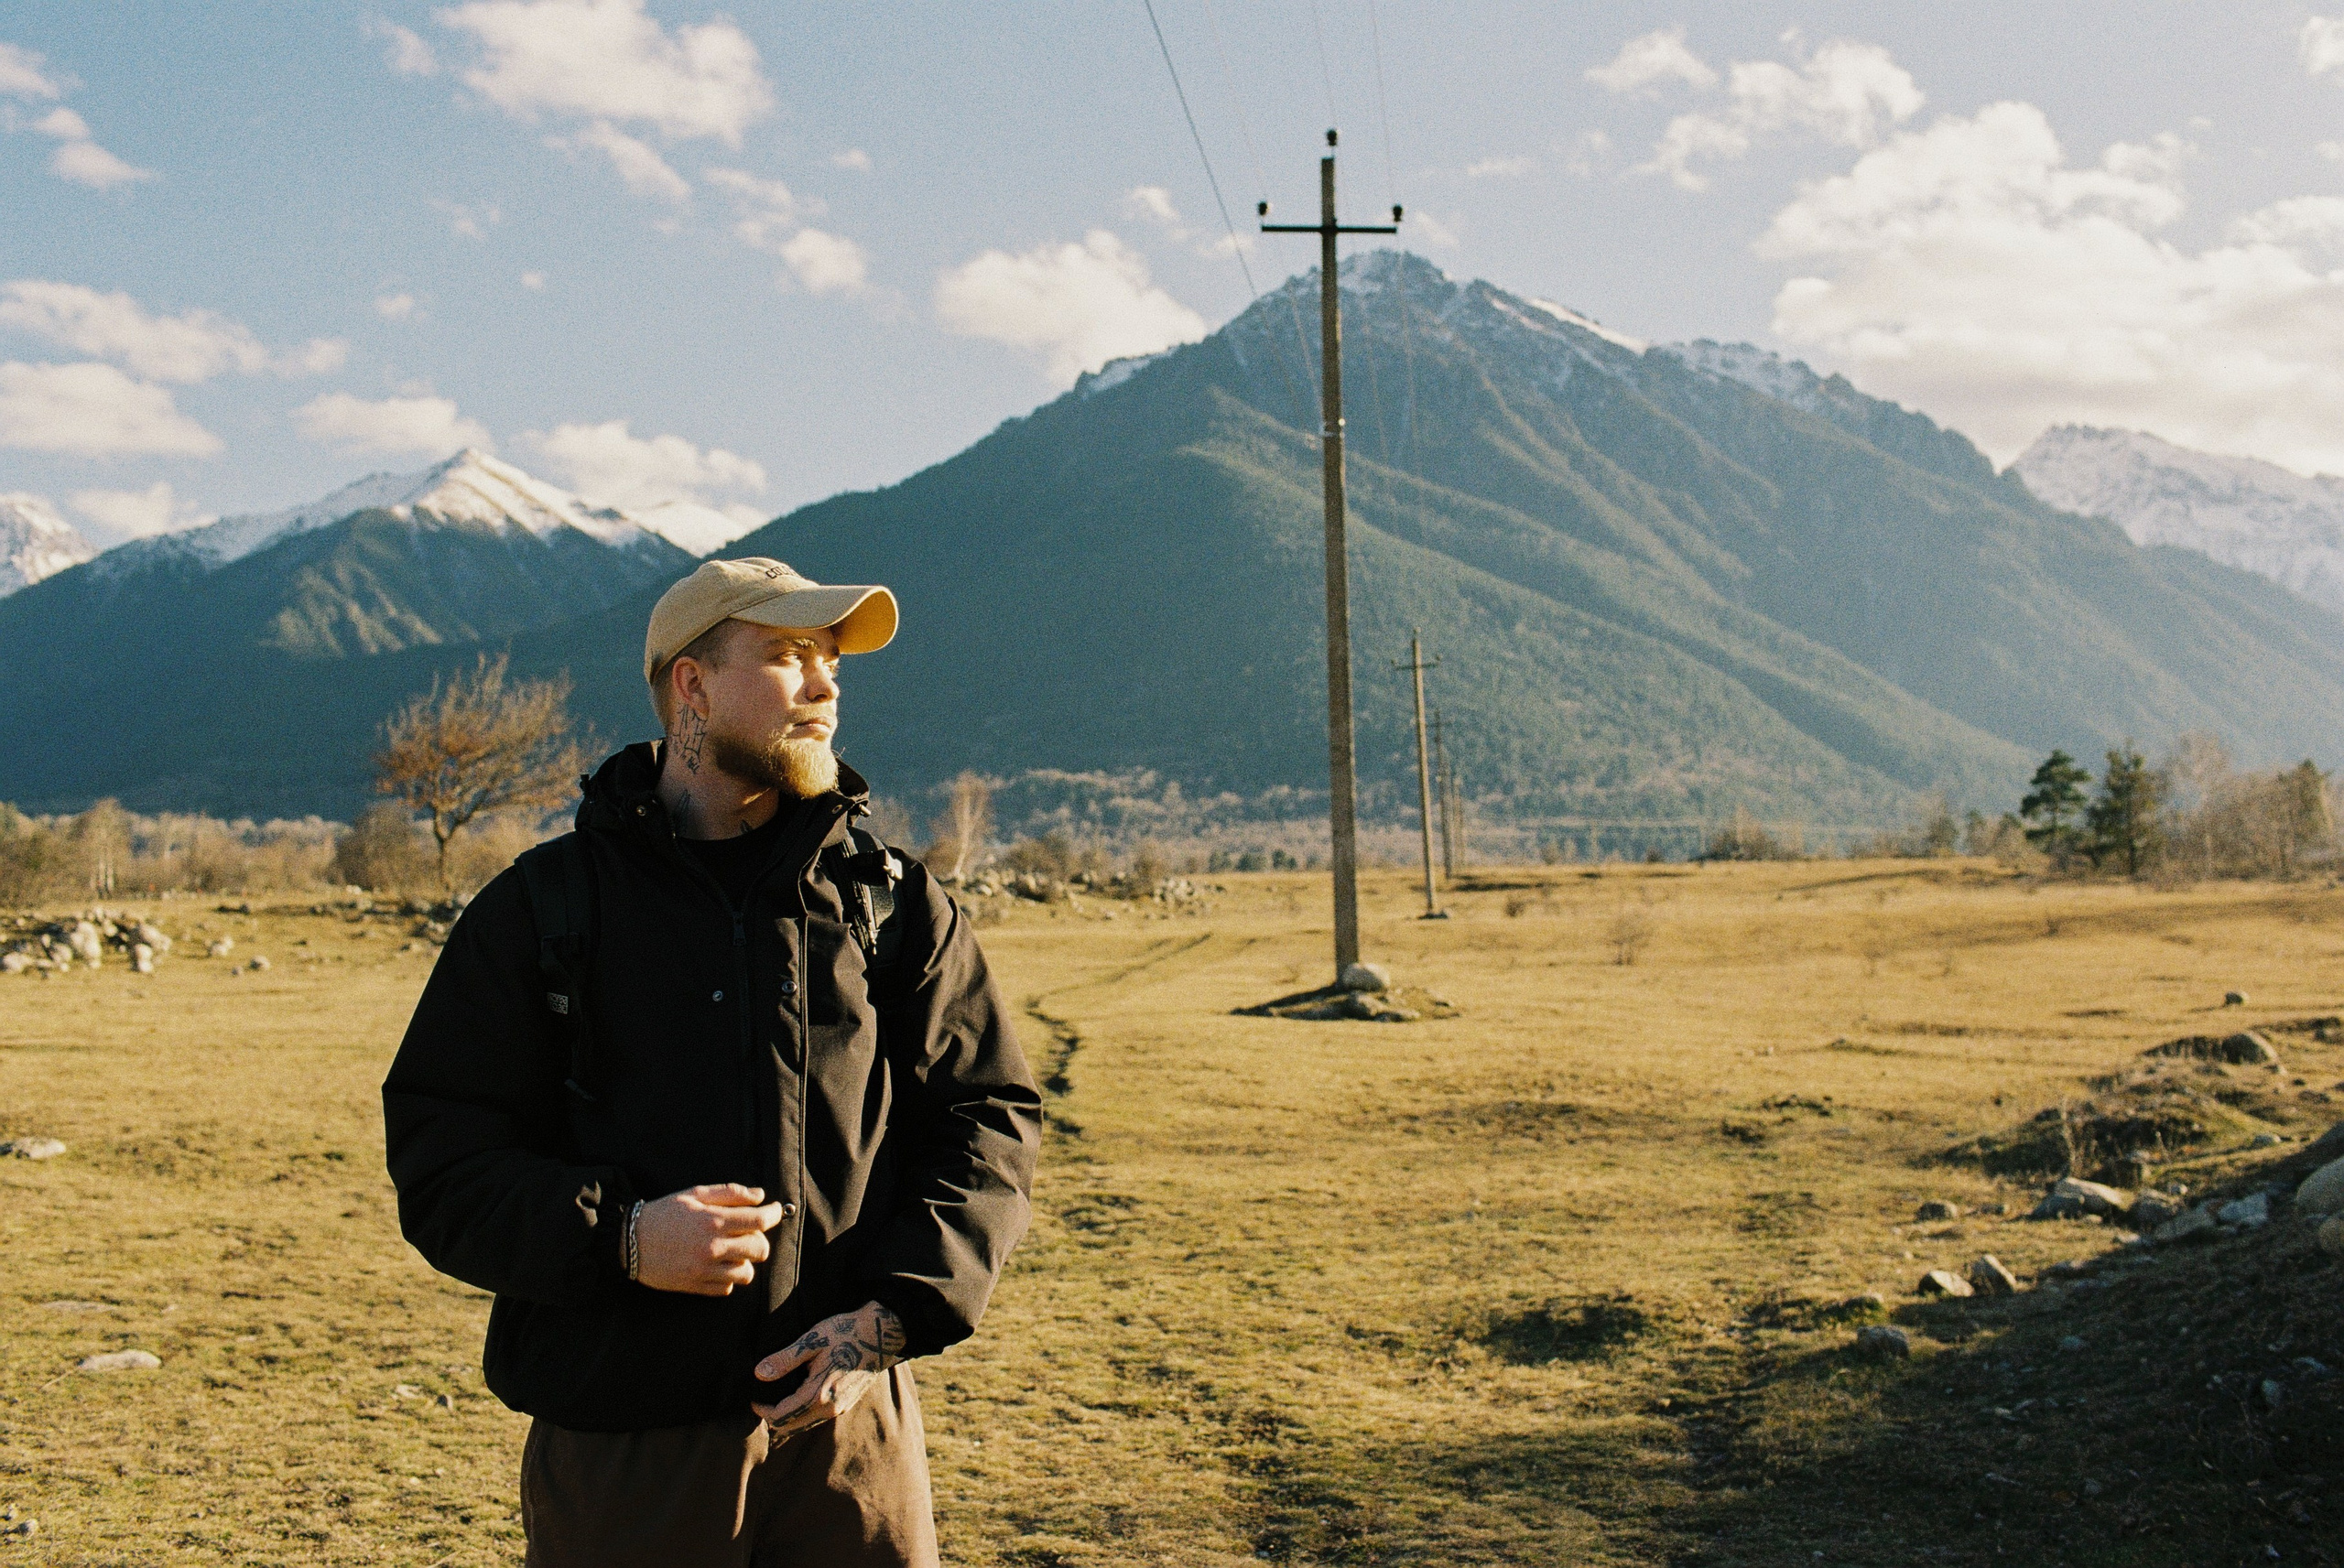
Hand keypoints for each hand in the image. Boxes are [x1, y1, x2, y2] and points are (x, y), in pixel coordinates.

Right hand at [635, 1183, 785, 1296]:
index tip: (774, 1210)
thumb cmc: (664, 1213)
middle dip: (760, 1239)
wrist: (630, 1241)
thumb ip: (730, 1193)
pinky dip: (727, 1278)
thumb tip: (760, 1196)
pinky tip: (717, 1265)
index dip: (774, 1214)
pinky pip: (726, 1289)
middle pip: (760, 1250)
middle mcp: (712, 1248)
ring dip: (744, 1261)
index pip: (760, 1221)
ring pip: (746, 1273)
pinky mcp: (696, 1286)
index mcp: (713, 1221)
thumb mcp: (695, 1194)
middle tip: (748, 1232)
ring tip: (731, 1250)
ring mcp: (704, 1270)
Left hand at [751, 1301, 905, 1436]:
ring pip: (804, 1425)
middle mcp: (829, 1408)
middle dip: (773, 1416)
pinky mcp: (846, 1404)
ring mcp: (839, 1408)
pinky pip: (816, 1419)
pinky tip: (798, 1396)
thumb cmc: (846, 1333)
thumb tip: (759, 1374)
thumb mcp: (812, 1341)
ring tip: (777, 1398)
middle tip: (763, 1399)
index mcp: (818, 1395)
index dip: (762, 1410)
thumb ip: (784, 1360)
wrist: (882, 1334)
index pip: (780, 1416)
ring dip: (788, 1417)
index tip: (754, 1397)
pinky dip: (802, 1414)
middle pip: (790, 1427)